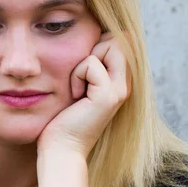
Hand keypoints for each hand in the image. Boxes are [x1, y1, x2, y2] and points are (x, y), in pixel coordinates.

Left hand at [37, 32, 131, 158]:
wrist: (61, 149)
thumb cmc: (62, 120)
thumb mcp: (77, 86)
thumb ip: (88, 65)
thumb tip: (90, 37)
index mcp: (120, 81)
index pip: (120, 39)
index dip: (99, 43)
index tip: (82, 69)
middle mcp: (125, 84)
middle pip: (118, 38)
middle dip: (92, 49)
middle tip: (79, 77)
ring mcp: (120, 90)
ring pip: (110, 45)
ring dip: (84, 61)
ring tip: (77, 87)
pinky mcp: (109, 95)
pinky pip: (91, 63)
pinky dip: (76, 75)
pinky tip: (75, 96)